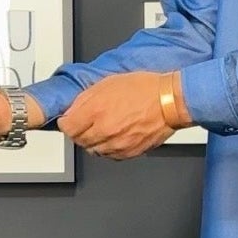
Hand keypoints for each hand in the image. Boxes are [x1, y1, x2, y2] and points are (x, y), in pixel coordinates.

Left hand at [59, 71, 185, 159]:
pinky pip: (110, 156)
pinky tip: (114, 137)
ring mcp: (117, 144)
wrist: (170, 101)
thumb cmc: (145, 88)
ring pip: (93, 150)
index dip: (66, 122)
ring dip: (93, 141)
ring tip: (102, 129)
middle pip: (79, 140)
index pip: (68, 127)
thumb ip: (86, 98)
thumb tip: (73, 110)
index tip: (69, 120)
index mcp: (97, 110)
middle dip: (79, 132)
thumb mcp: (109, 82)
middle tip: (85, 123)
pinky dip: (108, 148)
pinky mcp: (129, 153)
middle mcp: (105, 130)